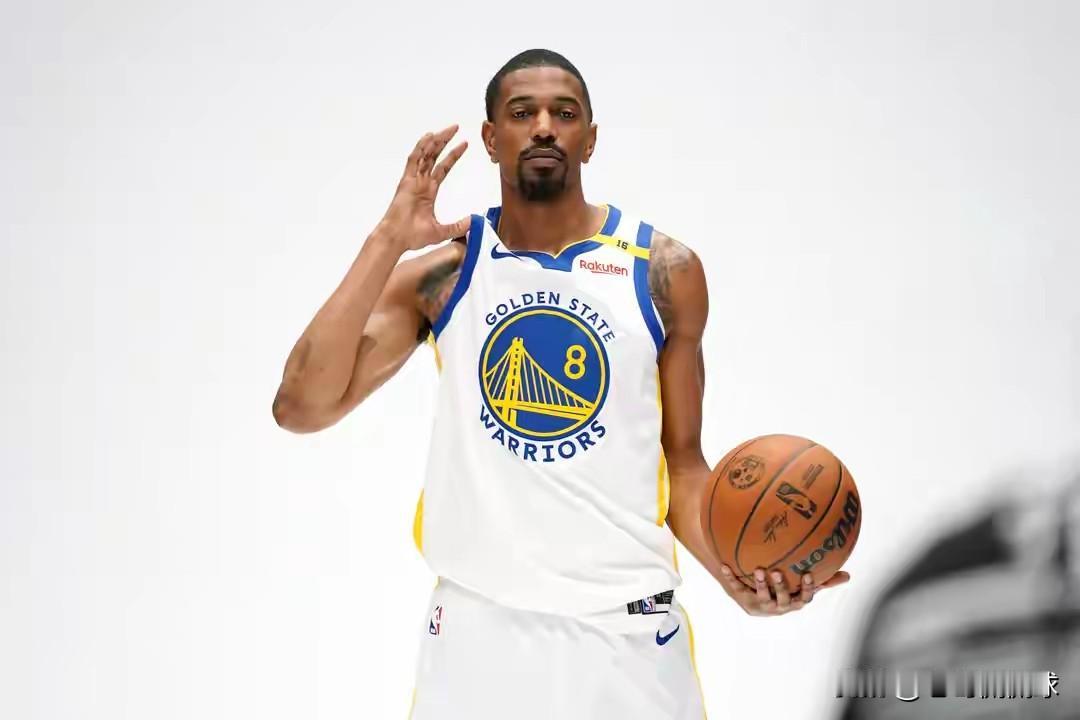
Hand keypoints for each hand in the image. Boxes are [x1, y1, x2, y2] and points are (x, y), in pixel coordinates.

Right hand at [380, 125, 470, 252]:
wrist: (398, 239)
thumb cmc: (413, 236)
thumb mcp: (442, 231)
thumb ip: (458, 226)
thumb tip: (473, 222)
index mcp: (428, 191)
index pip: (443, 168)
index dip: (453, 156)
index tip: (464, 145)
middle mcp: (421, 182)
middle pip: (434, 156)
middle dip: (445, 141)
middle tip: (456, 128)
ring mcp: (413, 180)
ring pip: (425, 155)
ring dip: (436, 141)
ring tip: (448, 129)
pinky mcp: (406, 181)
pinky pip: (413, 160)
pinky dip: (420, 148)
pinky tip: (429, 137)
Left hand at [717, 564, 849, 616]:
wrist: (756, 603)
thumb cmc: (786, 591)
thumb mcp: (804, 587)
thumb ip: (825, 581)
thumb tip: (848, 576)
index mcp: (795, 602)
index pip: (804, 597)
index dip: (805, 588)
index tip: (807, 574)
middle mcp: (779, 606)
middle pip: (781, 598)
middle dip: (779, 587)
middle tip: (776, 572)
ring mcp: (761, 604)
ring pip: (761, 596)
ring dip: (759, 584)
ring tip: (758, 570)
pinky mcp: (744, 600)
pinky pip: (737, 588)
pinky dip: (730, 578)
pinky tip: (724, 566)